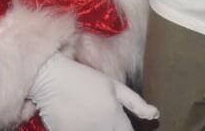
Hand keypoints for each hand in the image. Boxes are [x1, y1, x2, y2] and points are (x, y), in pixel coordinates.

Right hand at [29, 54, 157, 130]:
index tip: (123, 126)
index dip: (127, 130)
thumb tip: (154, 114)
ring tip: (92, 119)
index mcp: (114, 117)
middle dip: (113, 130)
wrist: (50, 79)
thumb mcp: (112, 85)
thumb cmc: (83, 78)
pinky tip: (80, 121)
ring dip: (97, 130)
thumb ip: (135, 102)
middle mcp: (100, 129)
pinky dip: (82, 130)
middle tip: (105, 119)